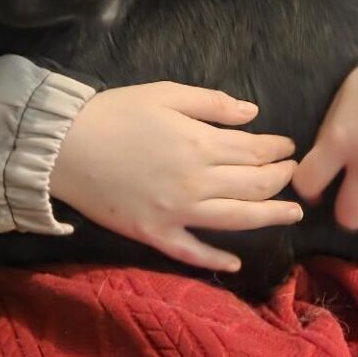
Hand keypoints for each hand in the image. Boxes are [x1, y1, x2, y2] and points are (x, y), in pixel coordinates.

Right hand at [49, 83, 301, 274]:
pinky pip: (193, 253)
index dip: (278, 150)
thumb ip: (213, 104)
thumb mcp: (166, 93)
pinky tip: (236, 263)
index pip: (256, 151)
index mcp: (201, 144)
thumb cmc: (115, 113)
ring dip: (270, 217)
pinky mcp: (155, 235)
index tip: (288, 147)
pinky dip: (216, 259)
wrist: (64, 147)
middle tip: (293, 175)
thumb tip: (253, 114)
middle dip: (281, 179)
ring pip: (237, 220)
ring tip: (293, 215)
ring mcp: (177, 214)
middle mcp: (197, 183)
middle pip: (254, 186)